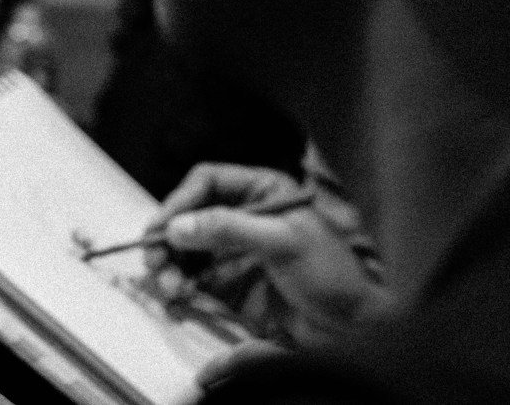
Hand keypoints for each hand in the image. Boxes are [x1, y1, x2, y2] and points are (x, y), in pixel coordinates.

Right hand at [145, 163, 392, 347]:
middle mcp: (245, 215)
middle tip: (154, 263)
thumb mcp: (282, 242)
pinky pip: (196, 279)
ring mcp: (237, 250)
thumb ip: (228, 230)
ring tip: (168, 287)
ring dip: (171, 266)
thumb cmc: (330, 273)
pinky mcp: (234, 283)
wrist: (355, 328)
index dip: (180, 200)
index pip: (208, 181)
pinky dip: (182, 287)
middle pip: (191, 215)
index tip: (160, 228)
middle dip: (169, 238)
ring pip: (188, 249)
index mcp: (262, 191)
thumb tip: (177, 228)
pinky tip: (179, 298)